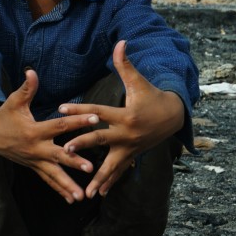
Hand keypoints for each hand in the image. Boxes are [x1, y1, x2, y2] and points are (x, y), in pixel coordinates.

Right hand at [0, 68, 100, 202]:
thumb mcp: (14, 101)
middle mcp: (36, 148)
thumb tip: (32, 71)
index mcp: (34, 131)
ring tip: (82, 196)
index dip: (77, 121)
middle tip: (90, 169)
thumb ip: (27, 88)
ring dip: (67, 185)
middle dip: (74, 162)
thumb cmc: (5, 114)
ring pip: (53, 174)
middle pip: (58, 155)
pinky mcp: (33, 166)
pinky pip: (48, 180)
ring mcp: (34, 160)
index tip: (95, 119)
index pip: (60, 126)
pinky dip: (59, 189)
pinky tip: (72, 199)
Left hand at [59, 40, 183, 198]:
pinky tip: (97, 194)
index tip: (61, 109)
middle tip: (66, 151)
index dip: (80, 110)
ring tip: (85, 191)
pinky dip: (108, 182)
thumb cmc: (152, 96)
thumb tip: (120, 42)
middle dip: (83, 145)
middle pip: (101, 140)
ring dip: (97, 177)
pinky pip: (118, 172)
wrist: (174, 117)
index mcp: (126, 115)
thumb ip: (125, 64)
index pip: (98, 112)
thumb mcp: (139, 81)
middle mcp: (127, 135)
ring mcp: (129, 148)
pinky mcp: (131, 156)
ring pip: (111, 165)